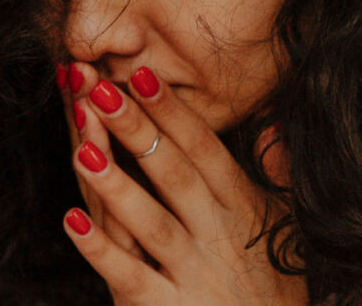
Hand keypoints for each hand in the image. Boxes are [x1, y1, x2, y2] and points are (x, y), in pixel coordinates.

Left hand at [59, 63, 306, 305]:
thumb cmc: (275, 286)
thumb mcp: (288, 225)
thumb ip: (279, 174)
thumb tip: (273, 126)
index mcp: (243, 208)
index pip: (205, 151)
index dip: (174, 114)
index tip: (143, 76)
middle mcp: (219, 235)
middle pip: (176, 175)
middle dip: (140, 132)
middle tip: (103, 91)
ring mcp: (193, 272)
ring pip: (151, 223)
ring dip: (117, 185)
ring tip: (82, 148)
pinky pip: (130, 276)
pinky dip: (101, 251)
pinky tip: (73, 222)